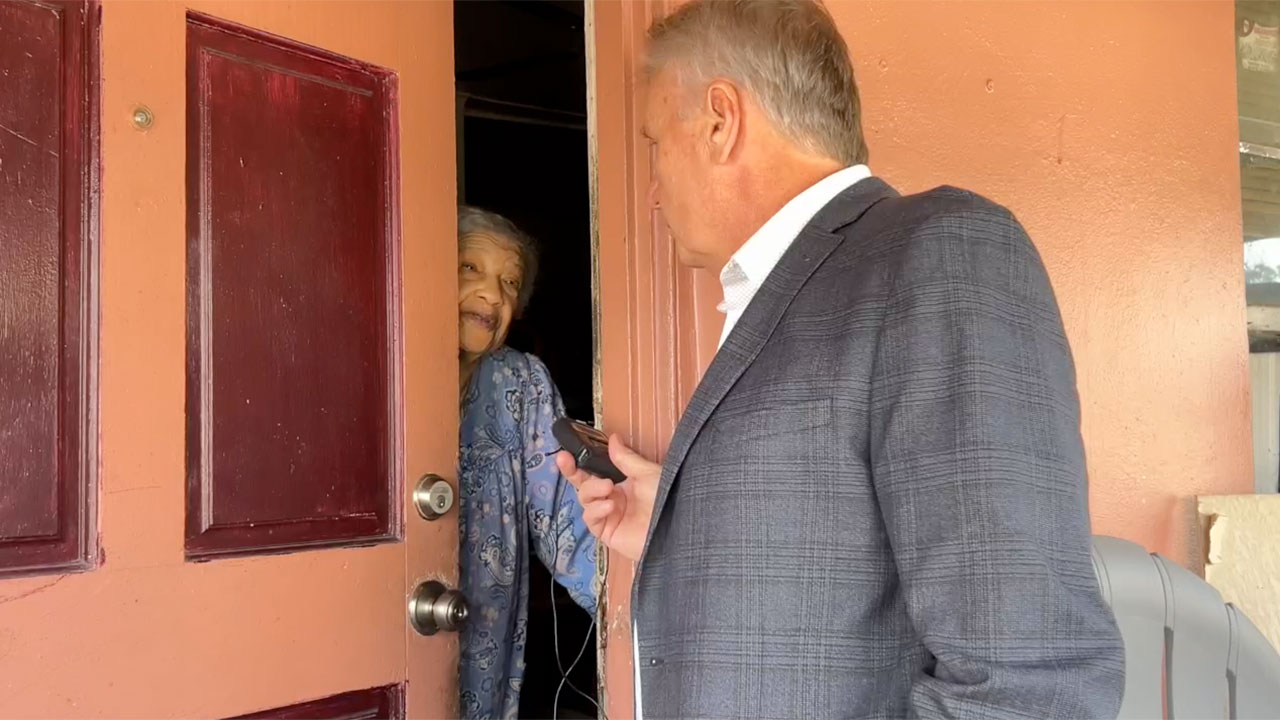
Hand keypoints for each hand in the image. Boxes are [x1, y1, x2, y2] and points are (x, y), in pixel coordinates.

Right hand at [556, 435, 658, 561]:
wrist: (676, 530)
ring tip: (608, 487)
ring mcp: (609, 515)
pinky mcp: (607, 532)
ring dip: (592, 489)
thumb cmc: (667, 501)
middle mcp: (613, 498)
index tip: (567, 451)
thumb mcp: (648, 473)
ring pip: (585, 499)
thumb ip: (626, 459)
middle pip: (584, 485)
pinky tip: (609, 505)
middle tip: (564, 460)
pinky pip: (591, 518)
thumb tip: (613, 439)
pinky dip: (596, 509)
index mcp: (623, 484)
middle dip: (573, 472)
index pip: (595, 472)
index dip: (579, 462)